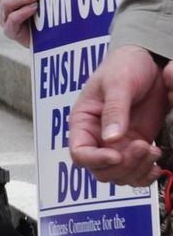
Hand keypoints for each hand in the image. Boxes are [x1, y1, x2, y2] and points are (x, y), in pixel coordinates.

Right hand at [69, 45, 166, 185]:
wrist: (149, 60)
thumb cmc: (124, 65)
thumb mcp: (117, 83)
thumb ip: (114, 110)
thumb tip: (111, 138)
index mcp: (83, 124)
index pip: (80, 153)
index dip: (96, 159)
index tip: (116, 154)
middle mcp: (97, 139)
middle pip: (101, 170)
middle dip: (122, 165)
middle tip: (142, 146)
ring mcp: (118, 145)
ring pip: (119, 174)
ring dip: (137, 170)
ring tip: (153, 151)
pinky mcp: (136, 145)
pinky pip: (136, 171)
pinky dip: (146, 174)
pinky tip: (156, 165)